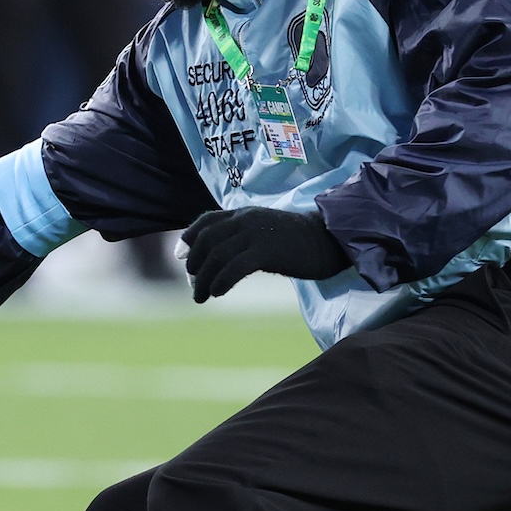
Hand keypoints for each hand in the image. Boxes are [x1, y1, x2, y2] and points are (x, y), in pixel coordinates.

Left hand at [177, 207, 348, 301]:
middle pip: (207, 241)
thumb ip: (243, 238)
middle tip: (193, 285)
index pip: (207, 220)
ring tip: (200, 297)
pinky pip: (234, 267)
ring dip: (203, 279)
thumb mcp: (265, 231)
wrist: (329, 241)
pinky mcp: (266, 251)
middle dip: (195, 265)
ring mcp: (255, 234)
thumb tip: (219, 260)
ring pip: (217, 256)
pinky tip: (217, 292)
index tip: (181, 258)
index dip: (189, 238)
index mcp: (244, 213)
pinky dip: (221, 281)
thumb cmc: (298, 241)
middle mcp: (246, 220)